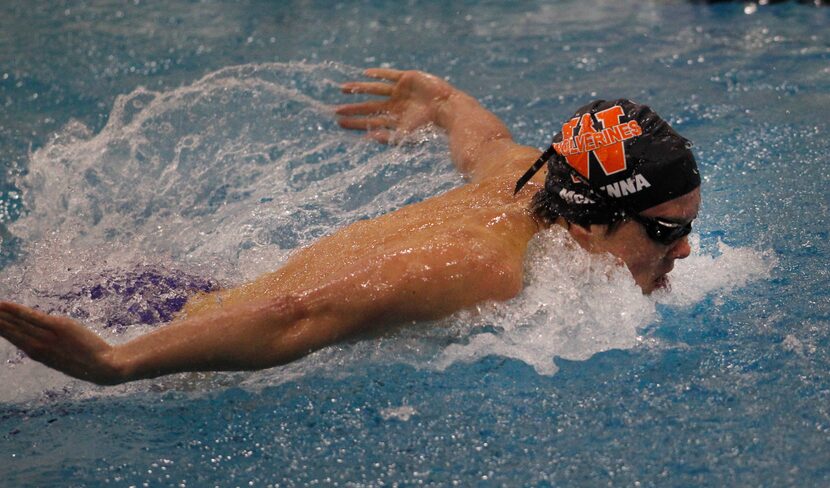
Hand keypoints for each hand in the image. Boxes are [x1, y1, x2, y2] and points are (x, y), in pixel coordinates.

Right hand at [0, 301, 121, 384]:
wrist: (103, 368)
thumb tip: (36, 339)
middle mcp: (35, 345)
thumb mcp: (62, 355)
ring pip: (13, 323)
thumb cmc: (85, 361)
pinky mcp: (56, 328)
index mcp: (35, 352)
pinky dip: (13, 311)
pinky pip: (30, 317)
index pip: (9, 335)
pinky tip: (0, 305)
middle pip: (5, 329)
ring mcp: (45, 336)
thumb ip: (48, 346)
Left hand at [336, 68, 455, 142]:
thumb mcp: (406, 136)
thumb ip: (387, 137)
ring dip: (359, 88)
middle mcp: (395, 105)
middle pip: (369, 106)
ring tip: (343, 88)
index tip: (339, 122)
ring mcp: (400, 91)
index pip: (370, 120)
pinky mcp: (407, 78)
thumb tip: (368, 138)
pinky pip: (389, 75)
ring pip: (374, 89)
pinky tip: (365, 74)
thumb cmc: (428, 127)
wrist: (446, 109)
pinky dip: (378, 74)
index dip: (354, 122)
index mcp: (394, 119)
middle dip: (353, 108)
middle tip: (335, 110)